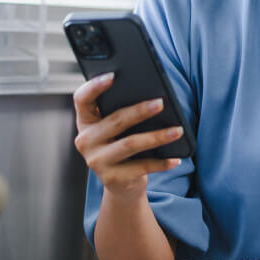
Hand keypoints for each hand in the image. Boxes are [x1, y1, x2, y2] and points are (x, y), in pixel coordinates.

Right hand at [73, 73, 183, 201]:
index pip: (82, 99)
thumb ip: (122, 111)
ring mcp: (97, 161)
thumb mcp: (116, 129)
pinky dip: (161, 162)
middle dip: (140, 111)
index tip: (113, 75)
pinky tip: (176, 158)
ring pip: (130, 144)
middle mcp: (86, 141)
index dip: (94, 86)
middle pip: (115, 121)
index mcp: (86, 122)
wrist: (121, 184)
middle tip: (160, 103)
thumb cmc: (121, 146)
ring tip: (177, 130)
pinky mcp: (112, 178)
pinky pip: (141, 167)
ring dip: (157, 136)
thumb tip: (152, 96)